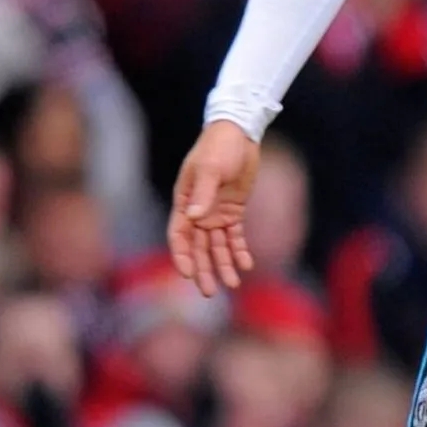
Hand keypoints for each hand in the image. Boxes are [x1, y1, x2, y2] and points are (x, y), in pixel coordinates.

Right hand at [168, 120, 260, 296]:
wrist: (239, 133)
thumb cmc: (219, 147)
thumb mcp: (211, 168)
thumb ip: (203, 192)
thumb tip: (195, 217)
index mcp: (184, 203)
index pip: (179, 236)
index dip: (182, 256)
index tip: (188, 274)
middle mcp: (197, 212)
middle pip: (198, 248)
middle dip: (203, 270)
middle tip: (209, 293)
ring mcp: (215, 213)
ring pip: (217, 246)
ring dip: (223, 265)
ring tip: (233, 284)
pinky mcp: (233, 211)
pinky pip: (234, 236)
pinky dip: (239, 251)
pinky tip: (247, 264)